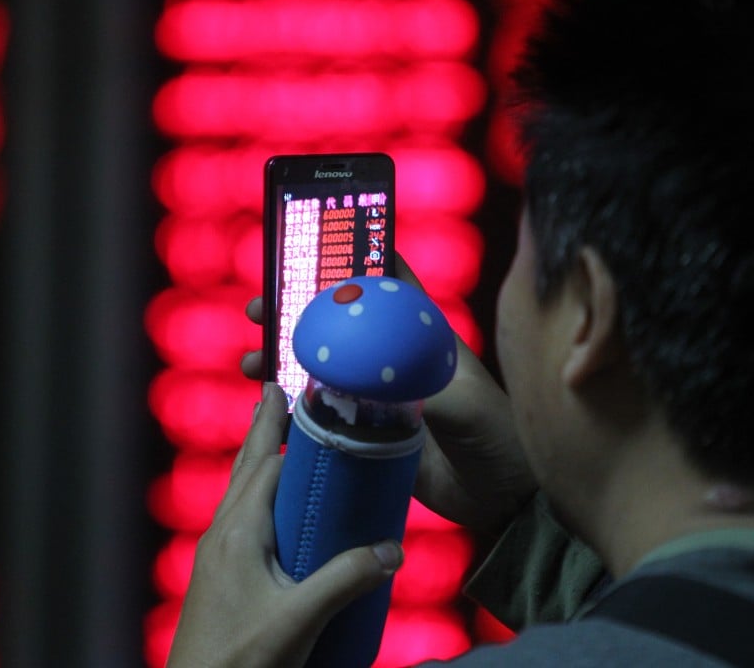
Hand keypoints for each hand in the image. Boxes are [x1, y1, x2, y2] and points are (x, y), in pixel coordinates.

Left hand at [166, 383, 402, 667]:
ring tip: (268, 432)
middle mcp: (222, 533)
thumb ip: (346, 580)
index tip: (307, 401)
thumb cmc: (241, 659)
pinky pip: (239, 516)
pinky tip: (267, 507)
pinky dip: (255, 492)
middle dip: (262, 427)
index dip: (291, 433)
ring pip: (239, 490)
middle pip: (248, 467)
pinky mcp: (218, 574)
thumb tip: (392, 550)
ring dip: (256, 457)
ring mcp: (215, 554)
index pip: (269, 465)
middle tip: (273, 389)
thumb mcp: (300, 619)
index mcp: (238, 531)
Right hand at [239, 256, 537, 536]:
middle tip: (258, 310)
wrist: (502, 500)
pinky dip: (291, 408)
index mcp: (419, 335)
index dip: (344, 262)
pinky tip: (266, 408)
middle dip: (293, 311)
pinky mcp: (366, 435)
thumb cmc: (498, 439)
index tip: (302, 253)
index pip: (380, 283)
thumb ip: (421, 387)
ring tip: (250, 363)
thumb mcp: (465, 406)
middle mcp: (391, 359)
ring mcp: (376, 397)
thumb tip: (369, 373)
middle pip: (335, 323)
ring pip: (320, 367)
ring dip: (283, 360)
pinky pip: (321, 415)